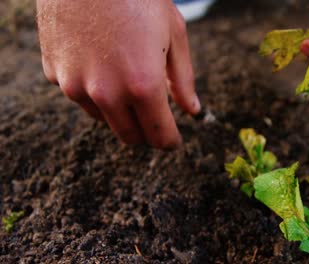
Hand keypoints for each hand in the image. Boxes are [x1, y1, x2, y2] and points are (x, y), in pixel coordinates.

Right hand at [37, 0, 199, 148]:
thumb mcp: (174, 33)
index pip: (159, 135)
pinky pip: (78, 95)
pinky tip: (100, 62)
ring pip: (104, 118)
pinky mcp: (55, 73)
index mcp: (142, 85)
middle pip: (130, 136)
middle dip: (146, 132)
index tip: (172, 141)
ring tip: (127, 78)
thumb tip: (192, 110)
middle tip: (155, 117)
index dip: (169, 141)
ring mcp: (75, 84)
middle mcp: (106, 93)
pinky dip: (93, 89)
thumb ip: (183, 79)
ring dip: (119, 110)